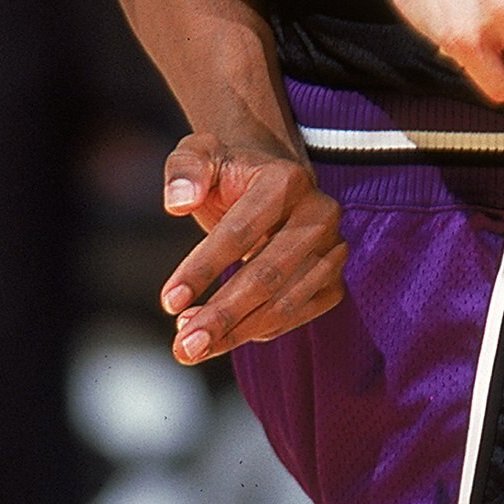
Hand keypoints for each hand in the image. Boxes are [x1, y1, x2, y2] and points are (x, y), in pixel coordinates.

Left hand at [159, 132, 344, 361]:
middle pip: (267, 276)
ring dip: (237, 332)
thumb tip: (179, 202)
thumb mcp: (198, 155)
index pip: (239, 233)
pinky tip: (224, 337)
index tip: (168, 302)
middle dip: (222, 316)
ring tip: (192, 348)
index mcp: (285, 180)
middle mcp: (319, 213)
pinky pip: (298, 315)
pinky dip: (260, 331)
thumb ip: (185, 170)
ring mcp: (333, 248)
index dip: (202, 269)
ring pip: (284, 303)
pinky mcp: (334, 278)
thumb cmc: (226, 170)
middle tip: (183, 346)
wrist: (268, 178)